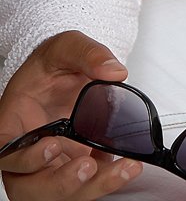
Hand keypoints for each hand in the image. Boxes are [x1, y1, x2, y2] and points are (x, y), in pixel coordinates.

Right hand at [0, 30, 143, 199]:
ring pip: (59, 194)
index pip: (7, 153)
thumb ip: (88, 54)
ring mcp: (48, 164)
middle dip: (62, 184)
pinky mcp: (71, 168)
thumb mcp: (66, 47)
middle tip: (89, 166)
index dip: (25, 159)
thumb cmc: (52, 65)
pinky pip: (83, 187)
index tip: (52, 145)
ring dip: (90, 188)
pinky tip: (126, 165)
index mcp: (13, 123)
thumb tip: (114, 71)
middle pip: (31, 186)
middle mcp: (27, 151)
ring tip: (121, 169)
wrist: (64, 73)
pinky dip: (105, 181)